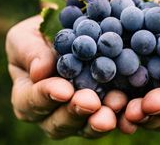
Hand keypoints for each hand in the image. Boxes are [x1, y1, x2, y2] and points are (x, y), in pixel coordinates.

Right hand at [6, 16, 127, 138]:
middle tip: (91, 101)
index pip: (31, 102)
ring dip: (101, 119)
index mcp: (28, 97)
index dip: (46, 97)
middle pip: (59, 122)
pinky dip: (122, 117)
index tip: (63, 89)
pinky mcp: (103, 112)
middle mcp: (51, 113)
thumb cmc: (41, 36)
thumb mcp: (27, 37)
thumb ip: (29, 52)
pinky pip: (112, 120)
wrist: (70, 33)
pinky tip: (132, 111)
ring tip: (115, 105)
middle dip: (76, 112)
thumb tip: (40, 71)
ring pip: (86, 126)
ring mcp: (79, 117)